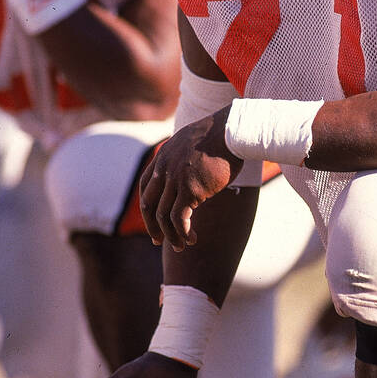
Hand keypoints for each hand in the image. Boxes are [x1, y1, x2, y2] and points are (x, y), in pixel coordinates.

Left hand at [140, 105, 242, 250]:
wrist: (231, 130)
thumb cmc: (220, 137)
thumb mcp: (193, 143)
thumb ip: (184, 157)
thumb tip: (191, 167)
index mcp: (162, 158)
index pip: (145, 188)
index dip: (147, 207)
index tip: (153, 221)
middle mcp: (164, 169)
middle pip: (148, 205)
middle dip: (152, 226)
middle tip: (158, 241)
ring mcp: (176, 180)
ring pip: (163, 216)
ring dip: (171, 235)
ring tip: (181, 246)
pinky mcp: (191, 190)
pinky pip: (179, 218)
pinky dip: (183, 233)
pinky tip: (191, 239)